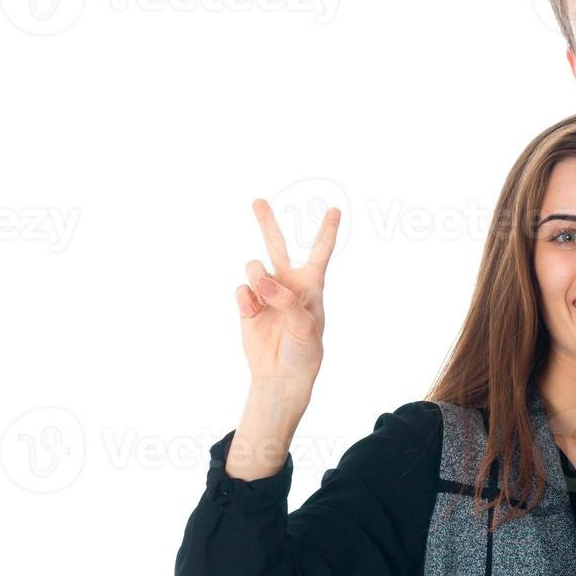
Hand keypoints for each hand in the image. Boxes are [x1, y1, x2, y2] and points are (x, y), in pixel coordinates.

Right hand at [236, 198, 340, 400]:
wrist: (281, 374)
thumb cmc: (304, 351)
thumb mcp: (305, 326)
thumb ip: (287, 300)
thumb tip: (261, 281)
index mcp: (311, 285)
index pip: (320, 252)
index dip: (327, 231)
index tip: (335, 209)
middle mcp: (287, 283)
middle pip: (276, 245)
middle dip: (266, 223)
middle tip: (258, 201)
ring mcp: (265, 292)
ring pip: (254, 266)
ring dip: (257, 276)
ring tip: (263, 295)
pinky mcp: (247, 304)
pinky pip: (241, 290)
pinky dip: (245, 300)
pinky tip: (252, 314)